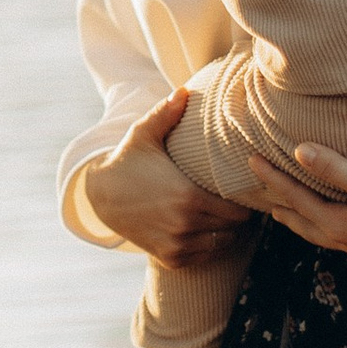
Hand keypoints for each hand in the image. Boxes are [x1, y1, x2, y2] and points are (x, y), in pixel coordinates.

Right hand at [75, 92, 257, 268]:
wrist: (100, 196)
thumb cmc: (128, 161)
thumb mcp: (145, 133)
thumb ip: (167, 112)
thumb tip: (184, 89)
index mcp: (188, 196)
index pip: (238, 209)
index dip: (246, 201)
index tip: (245, 190)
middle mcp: (185, 225)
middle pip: (234, 227)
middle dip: (239, 215)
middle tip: (239, 201)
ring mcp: (177, 244)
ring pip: (222, 243)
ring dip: (226, 231)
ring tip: (226, 214)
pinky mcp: (170, 258)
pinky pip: (204, 256)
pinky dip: (209, 245)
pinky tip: (207, 228)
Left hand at [244, 142, 346, 264]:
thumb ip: (335, 168)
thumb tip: (298, 151)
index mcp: (338, 224)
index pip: (295, 198)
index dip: (272, 178)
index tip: (250, 161)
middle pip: (303, 223)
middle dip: (282, 207)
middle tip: (262, 196)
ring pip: (322, 235)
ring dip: (303, 223)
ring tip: (290, 215)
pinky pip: (343, 240)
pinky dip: (328, 231)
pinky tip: (339, 230)